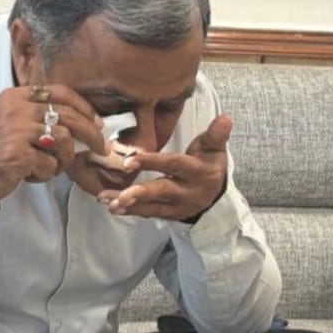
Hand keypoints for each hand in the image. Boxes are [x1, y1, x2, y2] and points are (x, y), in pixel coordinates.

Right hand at [0, 84, 106, 209]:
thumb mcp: (10, 122)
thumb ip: (38, 117)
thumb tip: (82, 123)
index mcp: (16, 97)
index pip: (60, 93)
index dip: (83, 107)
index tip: (97, 122)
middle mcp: (17, 109)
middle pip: (68, 116)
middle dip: (91, 134)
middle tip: (101, 148)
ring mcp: (17, 131)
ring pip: (63, 141)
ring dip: (62, 160)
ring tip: (47, 167)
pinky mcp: (18, 155)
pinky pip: (50, 165)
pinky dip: (44, 174)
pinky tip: (28, 175)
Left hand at [98, 114, 231, 220]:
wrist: (217, 193)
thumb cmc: (209, 163)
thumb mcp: (215, 148)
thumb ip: (216, 134)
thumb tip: (225, 118)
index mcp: (198, 171)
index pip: (174, 165)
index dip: (152, 162)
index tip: (130, 160)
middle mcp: (189, 192)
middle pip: (163, 192)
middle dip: (140, 194)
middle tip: (119, 196)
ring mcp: (179, 206)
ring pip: (153, 206)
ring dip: (130, 205)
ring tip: (108, 202)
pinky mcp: (170, 215)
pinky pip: (149, 213)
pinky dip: (131, 211)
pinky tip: (112, 207)